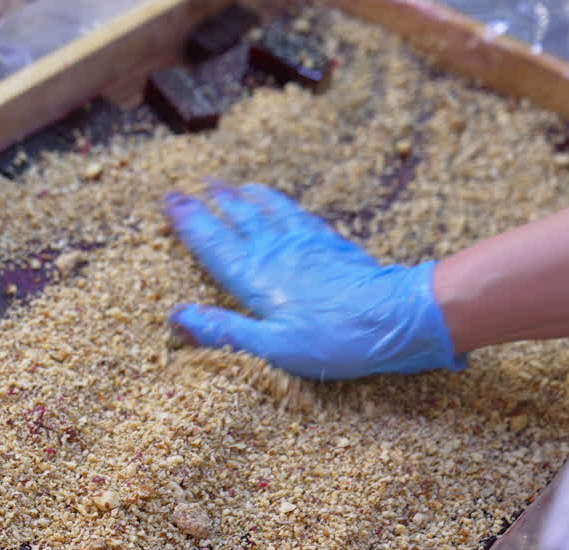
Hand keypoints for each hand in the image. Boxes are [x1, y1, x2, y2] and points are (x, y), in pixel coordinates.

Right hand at [164, 184, 466, 379]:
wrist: (400, 317)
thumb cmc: (335, 340)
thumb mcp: (273, 347)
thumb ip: (223, 331)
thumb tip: (176, 315)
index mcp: (255, 277)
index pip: (213, 242)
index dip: (189, 221)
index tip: (169, 200)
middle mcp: (276, 251)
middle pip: (237, 218)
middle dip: (210, 201)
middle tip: (190, 184)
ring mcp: (306, 243)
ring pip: (266, 210)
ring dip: (243, 195)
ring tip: (228, 184)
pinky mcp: (332, 245)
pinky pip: (298, 215)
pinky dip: (280, 203)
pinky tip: (278, 203)